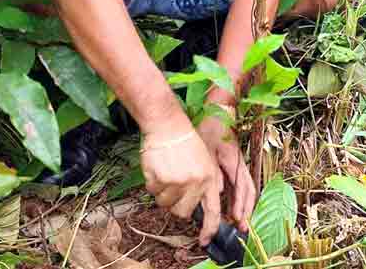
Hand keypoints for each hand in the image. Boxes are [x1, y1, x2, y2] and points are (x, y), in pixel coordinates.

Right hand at [140, 116, 222, 245]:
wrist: (168, 124)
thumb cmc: (185, 142)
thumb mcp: (204, 162)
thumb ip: (202, 185)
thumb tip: (194, 208)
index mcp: (209, 178)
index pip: (213, 211)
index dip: (209, 229)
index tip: (204, 240)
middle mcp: (195, 183)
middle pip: (182, 212)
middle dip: (176, 205)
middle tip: (173, 187)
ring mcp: (177, 182)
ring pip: (165, 203)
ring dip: (162, 192)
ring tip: (166, 171)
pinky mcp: (160, 179)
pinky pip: (152, 192)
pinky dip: (152, 183)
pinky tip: (158, 167)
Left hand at [197, 113, 255, 232]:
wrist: (218, 107)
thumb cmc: (211, 126)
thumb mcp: (207, 148)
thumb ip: (213, 170)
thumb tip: (221, 192)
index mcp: (234, 161)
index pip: (243, 188)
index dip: (241, 206)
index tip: (236, 220)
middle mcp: (239, 164)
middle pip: (248, 191)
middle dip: (246, 210)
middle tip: (242, 228)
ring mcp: (237, 162)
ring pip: (245, 187)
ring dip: (243, 204)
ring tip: (239, 220)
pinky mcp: (232, 161)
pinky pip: (239, 182)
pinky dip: (238, 195)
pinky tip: (231, 203)